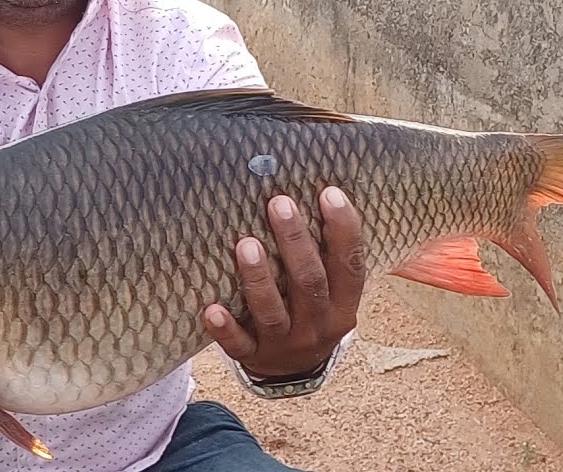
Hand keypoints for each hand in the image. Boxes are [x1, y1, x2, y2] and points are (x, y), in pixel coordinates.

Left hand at [204, 186, 365, 378]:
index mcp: (343, 305)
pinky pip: (239, 345)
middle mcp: (318, 326)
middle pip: (310, 283)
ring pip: (273, 313)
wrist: (295, 372)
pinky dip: (226, 328)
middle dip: (295, 242)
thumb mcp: (335, 292)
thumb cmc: (313, 312)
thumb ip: (332, 255)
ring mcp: (285, 344)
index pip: (350, 266)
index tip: (330, 193)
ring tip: (246, 243)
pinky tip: (211, 309)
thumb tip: (328, 190)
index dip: (344, 230)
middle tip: (279, 203)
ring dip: (259, 278)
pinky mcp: (254, 356)